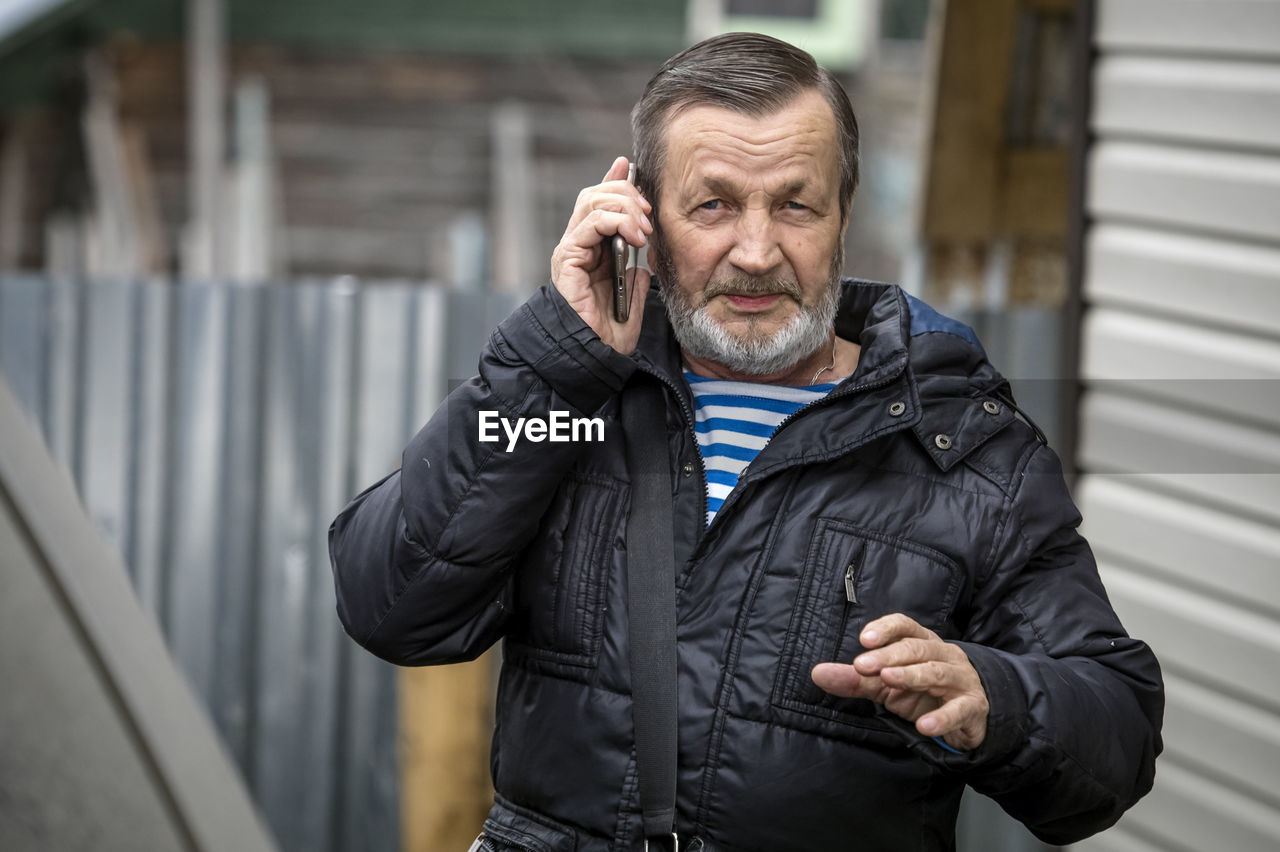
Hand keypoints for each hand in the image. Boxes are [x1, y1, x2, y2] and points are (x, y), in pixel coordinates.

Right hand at [550, 156, 653, 354]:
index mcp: (592, 250)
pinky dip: (616, 220)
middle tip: (649, 211)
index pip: (600, 203)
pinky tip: (635, 236)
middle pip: (596, 195)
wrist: (595, 354)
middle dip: (627, 193)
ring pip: (592, 201)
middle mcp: (578, 245)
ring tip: (644, 228)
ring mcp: (571, 250)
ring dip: (625, 206)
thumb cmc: (609, 332)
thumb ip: (636, 276)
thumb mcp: (633, 298)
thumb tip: (645, 263)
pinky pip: (591, 222)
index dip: (614, 180)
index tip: (630, 165)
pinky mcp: (567, 258)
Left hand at [810, 613, 988, 750]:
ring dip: (911, 675)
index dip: (885, 629)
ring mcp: (961, 678)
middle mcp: (943, 654)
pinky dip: (942, 717)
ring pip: (936, 672)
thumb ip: (855, 678)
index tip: (863, 639)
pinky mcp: (973, 706)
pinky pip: (959, 710)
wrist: (968, 717)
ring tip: (887, 680)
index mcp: (922, 642)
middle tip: (863, 665)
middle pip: (916, 648)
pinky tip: (924, 725)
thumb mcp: (886, 685)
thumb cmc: (923, 692)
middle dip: (888, 655)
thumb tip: (817, 673)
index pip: (905, 625)